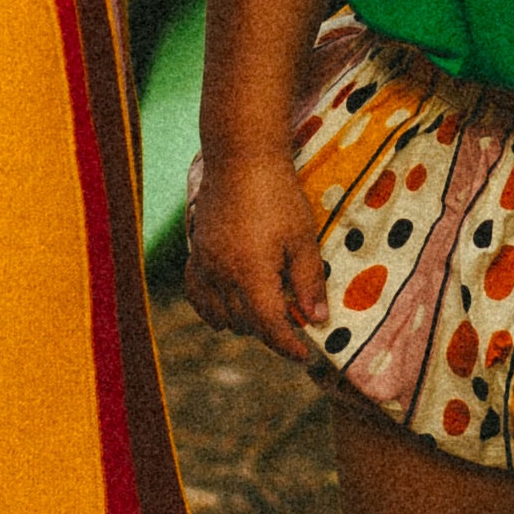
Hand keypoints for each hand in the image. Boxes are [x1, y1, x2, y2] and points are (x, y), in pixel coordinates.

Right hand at [185, 149, 328, 365]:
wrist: (240, 158)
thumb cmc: (278, 195)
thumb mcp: (303, 238)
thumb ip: (308, 282)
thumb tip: (316, 320)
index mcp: (251, 274)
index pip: (269, 326)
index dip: (288, 346)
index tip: (304, 355)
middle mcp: (222, 275)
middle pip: (246, 323)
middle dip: (270, 330)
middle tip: (293, 321)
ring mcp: (205, 265)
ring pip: (220, 315)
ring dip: (243, 321)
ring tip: (266, 310)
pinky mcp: (196, 253)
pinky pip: (197, 295)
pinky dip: (211, 309)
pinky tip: (226, 309)